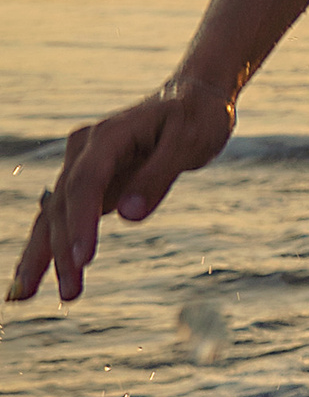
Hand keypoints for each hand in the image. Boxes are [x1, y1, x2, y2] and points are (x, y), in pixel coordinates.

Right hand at [10, 80, 234, 307]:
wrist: (194, 98)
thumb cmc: (197, 118)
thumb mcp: (190, 141)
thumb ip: (159, 176)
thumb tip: (128, 216)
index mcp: (110, 135)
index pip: (87, 181)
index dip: (82, 221)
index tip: (82, 259)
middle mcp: (86, 149)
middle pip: (65, 203)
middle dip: (61, 250)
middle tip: (69, 293)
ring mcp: (82, 166)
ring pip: (54, 214)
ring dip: (42, 255)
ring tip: (22, 298)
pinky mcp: (89, 183)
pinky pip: (62, 217)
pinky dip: (48, 247)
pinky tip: (30, 280)